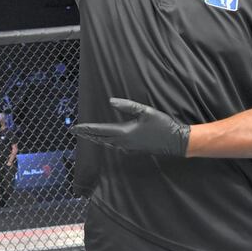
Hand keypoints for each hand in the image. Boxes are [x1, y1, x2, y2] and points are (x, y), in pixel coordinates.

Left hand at [70, 98, 189, 156]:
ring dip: (96, 138)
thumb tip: (111, 101)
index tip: (74, 128)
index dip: (86, 128)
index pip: (100, 130)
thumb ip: (127, 106)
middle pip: (101, 138)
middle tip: (75, 131)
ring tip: (87, 134)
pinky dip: (106, 141)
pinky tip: (106, 140)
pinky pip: (115, 145)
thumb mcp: (145, 111)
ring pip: (107, 143)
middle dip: (87, 134)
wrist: (177, 141)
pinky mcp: (134, 149)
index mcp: (125, 132)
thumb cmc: (162, 125)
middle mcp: (124, 142)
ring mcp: (129, 147)